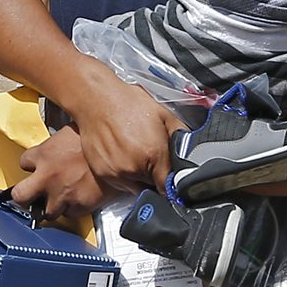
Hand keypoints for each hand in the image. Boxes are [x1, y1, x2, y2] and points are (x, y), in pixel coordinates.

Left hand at [11, 127, 115, 218]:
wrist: (120, 153)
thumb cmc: (98, 139)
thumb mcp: (71, 131)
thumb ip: (58, 142)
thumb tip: (57, 144)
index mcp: (44, 154)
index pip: (23, 163)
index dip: (31, 165)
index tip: (36, 166)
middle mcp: (48, 177)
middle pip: (20, 196)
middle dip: (24, 196)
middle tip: (31, 194)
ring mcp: (62, 195)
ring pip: (46, 213)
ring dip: (51, 206)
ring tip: (59, 199)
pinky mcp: (78, 207)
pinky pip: (70, 214)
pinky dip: (73, 209)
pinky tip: (78, 199)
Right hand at [70, 68, 180, 194]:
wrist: (97, 99)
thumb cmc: (130, 103)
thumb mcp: (163, 114)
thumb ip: (180, 136)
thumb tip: (189, 152)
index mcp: (153, 154)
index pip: (169, 187)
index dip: (172, 184)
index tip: (171, 179)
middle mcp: (134, 168)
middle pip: (152, 187)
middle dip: (155, 177)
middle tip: (152, 159)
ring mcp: (116, 173)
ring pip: (136, 188)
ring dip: (139, 177)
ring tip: (135, 155)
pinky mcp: (102, 173)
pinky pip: (119, 182)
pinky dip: (123, 174)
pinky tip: (122, 155)